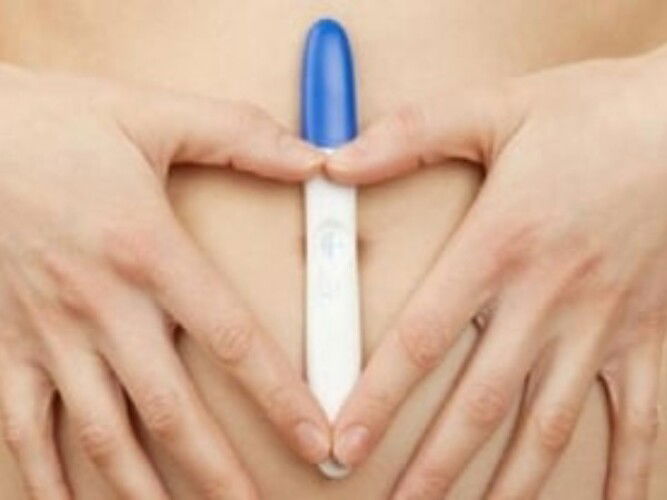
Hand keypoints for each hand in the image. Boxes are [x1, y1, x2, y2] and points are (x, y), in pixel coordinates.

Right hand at [0, 64, 328, 499]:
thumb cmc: (57, 124)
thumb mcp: (154, 114)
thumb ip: (242, 136)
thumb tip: (317, 156)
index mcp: (148, 250)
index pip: (232, 339)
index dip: (280, 397)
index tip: (317, 441)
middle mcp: (101, 305)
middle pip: (171, 409)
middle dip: (218, 472)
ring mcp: (47, 335)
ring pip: (101, 435)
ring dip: (143, 491)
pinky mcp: (4, 346)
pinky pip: (23, 430)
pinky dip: (48, 479)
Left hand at [327, 49, 666, 498]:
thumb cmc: (592, 114)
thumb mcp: (493, 109)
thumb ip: (408, 136)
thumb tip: (335, 158)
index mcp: (498, 247)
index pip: (421, 339)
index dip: (378, 397)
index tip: (347, 442)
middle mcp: (546, 299)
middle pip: (478, 402)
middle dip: (434, 464)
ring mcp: (601, 324)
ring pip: (548, 425)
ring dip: (510, 483)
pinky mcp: (647, 333)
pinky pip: (641, 416)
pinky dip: (628, 468)